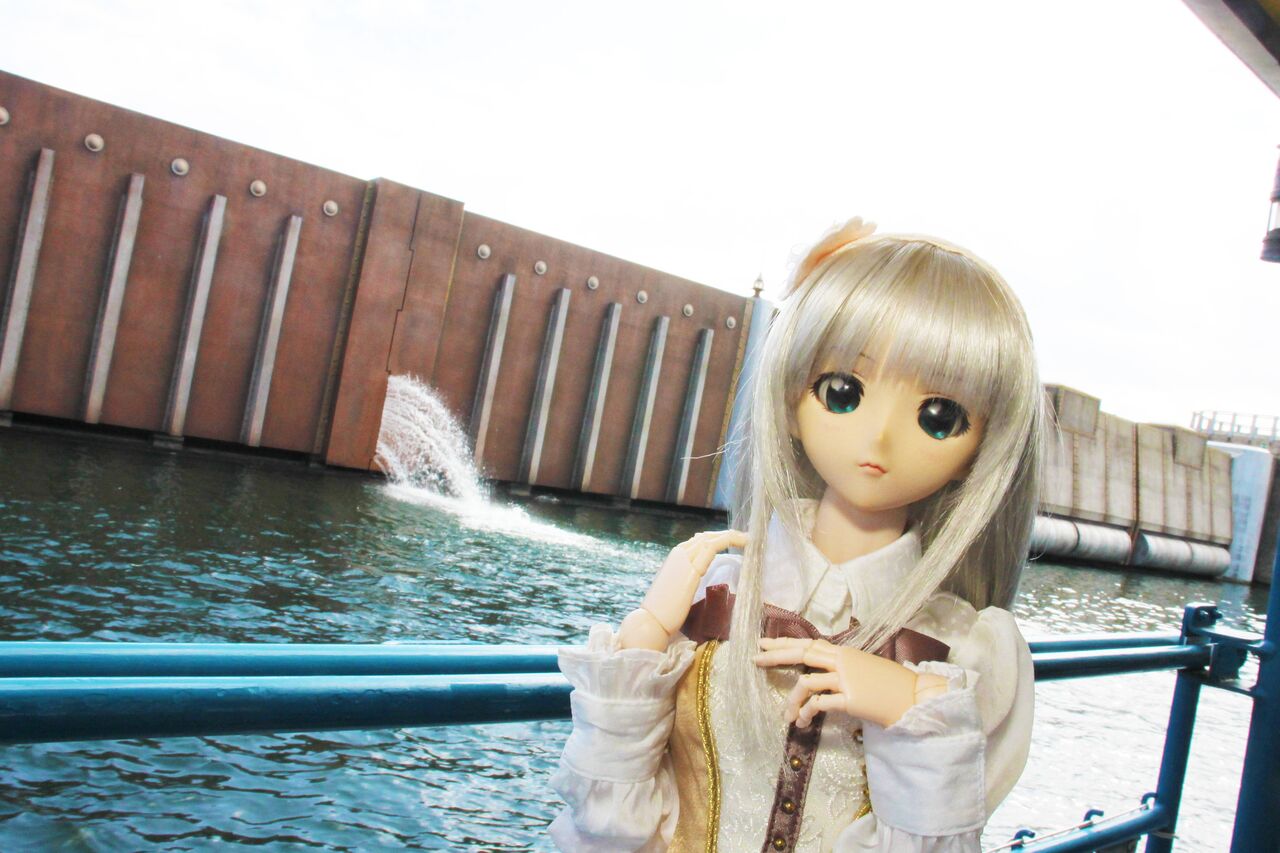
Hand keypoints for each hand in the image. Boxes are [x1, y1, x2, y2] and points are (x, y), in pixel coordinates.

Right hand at [618, 530, 746, 649]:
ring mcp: (683, 558)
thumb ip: (686, 582)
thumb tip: (697, 580)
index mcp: (675, 559)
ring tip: (749, 539)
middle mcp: (678, 554)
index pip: (699, 542)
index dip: (717, 540)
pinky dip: (730, 540)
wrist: (652, 621)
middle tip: (745, 538)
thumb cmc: (664, 613)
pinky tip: (745, 542)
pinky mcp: (691, 568)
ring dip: (732, 536)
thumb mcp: (676, 591)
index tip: (732, 542)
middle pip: (706, 537)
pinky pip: (713, 546)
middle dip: (727, 535)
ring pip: (711, 538)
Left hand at [754, 637, 942, 728]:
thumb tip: (825, 671)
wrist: (915, 698)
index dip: (785, 642)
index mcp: (845, 653)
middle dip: (776, 656)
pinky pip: (819, 703)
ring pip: (806, 683)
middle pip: (802, 653)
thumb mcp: (866, 668)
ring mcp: (846, 679)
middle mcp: (843, 661)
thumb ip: (844, 666)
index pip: (810, 643)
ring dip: (792, 701)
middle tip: (756, 660)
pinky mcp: (850, 698)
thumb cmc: (891, 686)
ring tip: (787, 716)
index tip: (765, 642)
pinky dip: (807, 713)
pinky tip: (803, 722)